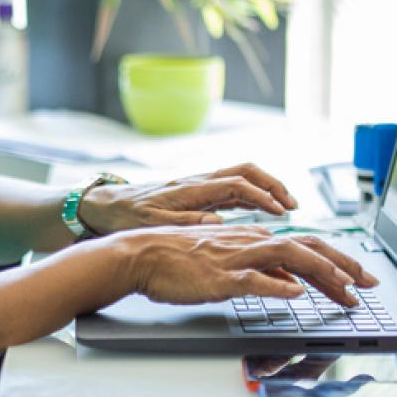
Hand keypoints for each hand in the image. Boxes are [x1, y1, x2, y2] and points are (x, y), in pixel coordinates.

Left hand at [81, 163, 298, 235]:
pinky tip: (262, 211)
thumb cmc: (126, 217)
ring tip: (286, 208)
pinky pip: (231, 189)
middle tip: (292, 205)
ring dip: (265, 189)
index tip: (280, 212)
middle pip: (245, 172)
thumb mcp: (153, 224)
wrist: (105, 206)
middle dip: (272, 185)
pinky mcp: (196, 194)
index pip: (236, 185)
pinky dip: (251, 197)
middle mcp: (198, 182)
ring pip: (241, 178)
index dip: (262, 197)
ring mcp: (198, 186)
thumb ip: (186, 224)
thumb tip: (218, 224)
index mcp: (191, 189)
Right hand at [116, 225, 376, 307]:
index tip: (360, 279)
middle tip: (370, 285)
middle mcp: (251, 243)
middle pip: (308, 248)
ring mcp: (236, 258)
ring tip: (347, 292)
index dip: (338, 261)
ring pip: (289, 259)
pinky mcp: (219, 277)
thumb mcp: (229, 263)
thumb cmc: (178, 261)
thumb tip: (293, 286)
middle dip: (345, 266)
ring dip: (323, 274)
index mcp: (254, 240)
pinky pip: (253, 280)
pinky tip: (295, 296)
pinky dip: (277, 287)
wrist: (141, 254)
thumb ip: (262, 272)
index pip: (306, 246)